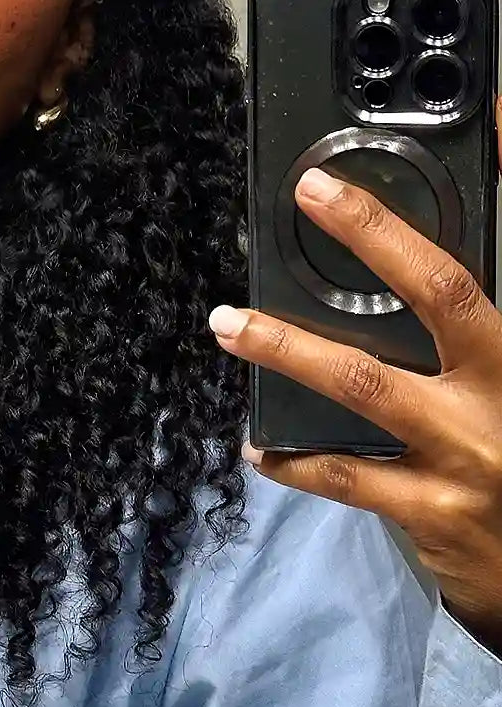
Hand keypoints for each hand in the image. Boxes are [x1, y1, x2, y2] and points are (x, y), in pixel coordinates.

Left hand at [207, 103, 501, 653]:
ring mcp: (461, 462)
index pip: (452, 283)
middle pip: (417, 317)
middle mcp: (493, 405)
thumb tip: (419, 285)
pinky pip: (344, 480)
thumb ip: (474, 339)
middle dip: (348, 264)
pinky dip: (295, 463)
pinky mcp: (432, 516)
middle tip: (280, 240)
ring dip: (287, 353)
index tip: (328, 191)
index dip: (386, 231)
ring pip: (362, 391)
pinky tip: (262, 452)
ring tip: (231, 328)